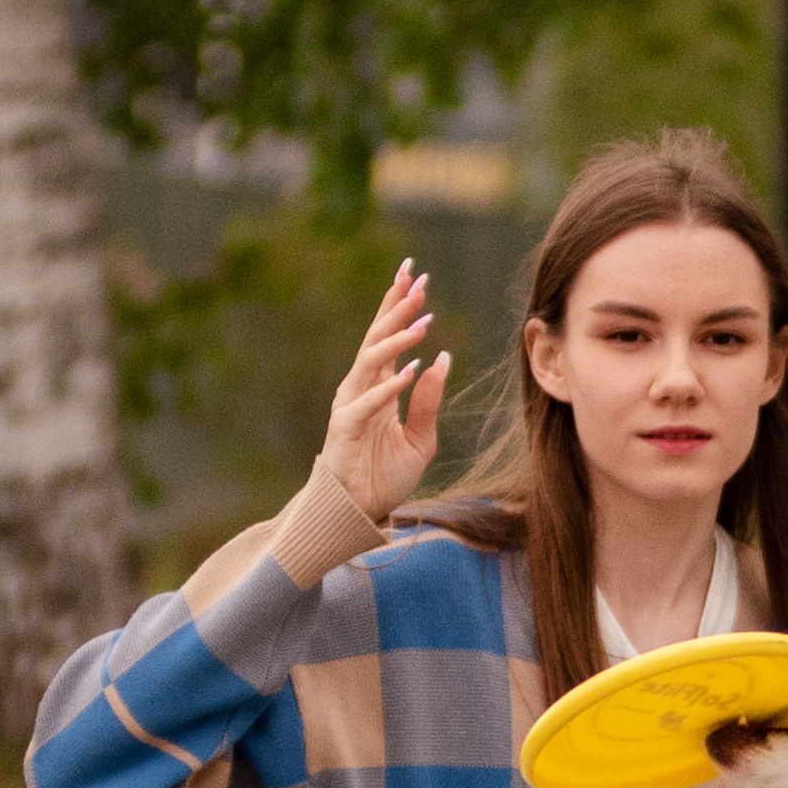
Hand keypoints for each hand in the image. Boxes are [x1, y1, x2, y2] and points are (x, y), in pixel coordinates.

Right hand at [320, 260, 452, 520]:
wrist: (361, 512)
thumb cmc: (385, 476)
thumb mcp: (420, 438)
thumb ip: (428, 400)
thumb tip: (443, 359)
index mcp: (379, 386)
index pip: (388, 336)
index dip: (400, 304)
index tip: (416, 275)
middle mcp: (361, 388)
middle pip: (377, 337)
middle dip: (397, 307)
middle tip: (417, 279)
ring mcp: (350, 405)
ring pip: (371, 361)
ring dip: (397, 339)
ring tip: (423, 319)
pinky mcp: (345, 428)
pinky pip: (367, 402)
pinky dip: (388, 386)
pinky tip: (411, 368)